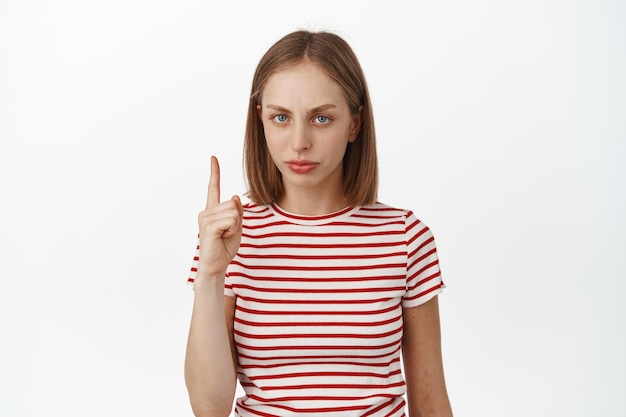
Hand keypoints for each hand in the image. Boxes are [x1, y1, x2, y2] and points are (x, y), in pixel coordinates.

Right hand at [196, 156, 242, 279]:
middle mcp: (206, 212)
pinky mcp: (208, 226)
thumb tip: (235, 196)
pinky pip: (231, 220)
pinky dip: (232, 230)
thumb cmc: (224, 248)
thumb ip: (237, 212)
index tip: (213, 158)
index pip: (213, 188)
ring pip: (233, 212)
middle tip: (227, 234)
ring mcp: (205, 218)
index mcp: (211, 211)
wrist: (215, 265)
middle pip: (233, 203)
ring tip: (224, 236)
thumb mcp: (236, 227)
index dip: (215, 172)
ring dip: (235, 226)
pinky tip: (222, 238)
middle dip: (237, 220)